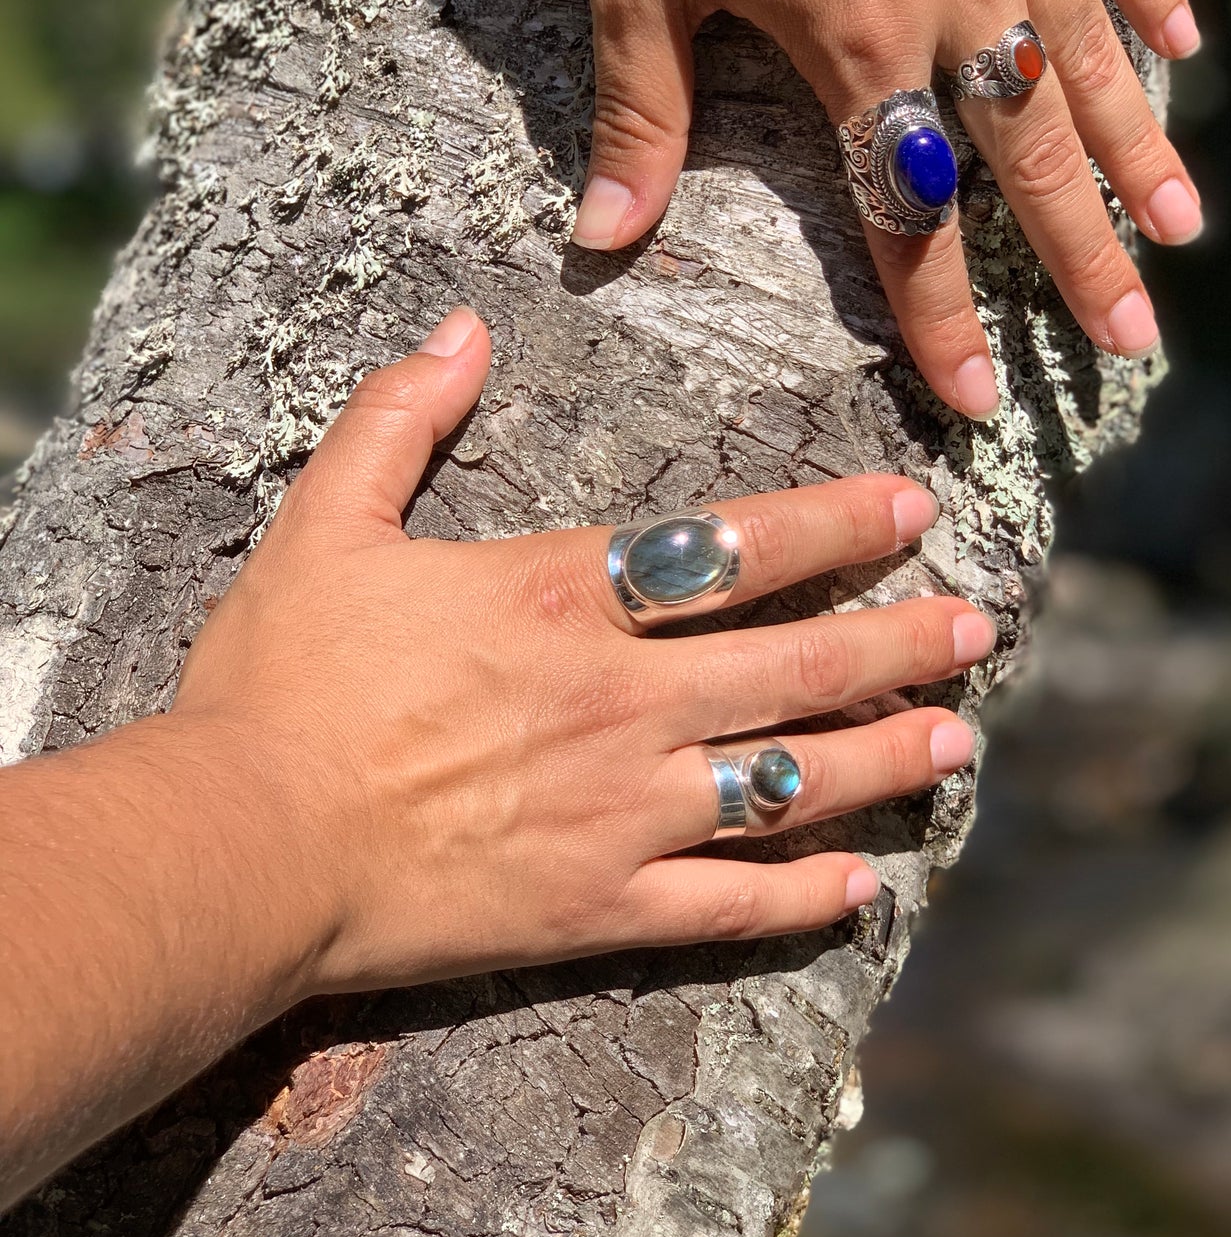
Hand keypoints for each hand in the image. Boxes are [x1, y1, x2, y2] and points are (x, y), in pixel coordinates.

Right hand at [173, 310, 993, 989]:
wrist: (242, 846)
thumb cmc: (280, 683)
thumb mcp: (324, 522)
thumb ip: (398, 417)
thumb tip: (462, 329)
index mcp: (566, 597)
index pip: (736, 546)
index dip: (836, 525)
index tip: (913, 509)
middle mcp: (623, 699)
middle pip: (796, 664)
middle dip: (900, 642)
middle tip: (982, 627)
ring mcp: (623, 810)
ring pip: (789, 783)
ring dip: (882, 760)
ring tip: (957, 742)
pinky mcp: (600, 907)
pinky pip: (729, 905)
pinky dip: (803, 899)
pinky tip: (863, 888)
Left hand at [570, 0, 1201, 415]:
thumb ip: (640, 124)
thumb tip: (600, 246)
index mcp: (855, 42)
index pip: (909, 216)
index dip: (943, 321)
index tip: (983, 403)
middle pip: (1031, 157)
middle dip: (1083, 261)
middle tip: (1134, 343)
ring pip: (1090, 57)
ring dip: (1139, 150)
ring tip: (1186, 228)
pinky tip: (1185, 51)